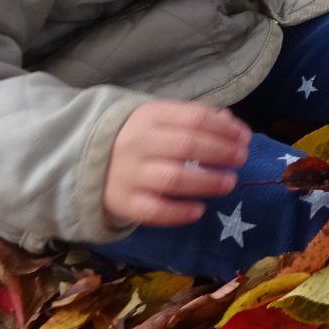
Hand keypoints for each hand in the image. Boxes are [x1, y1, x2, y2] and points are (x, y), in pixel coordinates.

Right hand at [103, 99, 250, 227]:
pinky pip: (154, 211)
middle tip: (241, 158)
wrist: (84, 159)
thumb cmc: (136, 137)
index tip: (244, 137)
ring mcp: (129, 174)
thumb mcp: (160, 118)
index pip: (195, 118)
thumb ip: (194, 118)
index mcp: (150, 116)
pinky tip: (199, 210)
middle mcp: (138, 143)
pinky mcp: (124, 202)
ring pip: (174, 179)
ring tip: (229, 182)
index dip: (225, 128)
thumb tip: (231, 122)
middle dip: (222, 152)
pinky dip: (179, 213)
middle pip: (188, 145)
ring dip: (207, 181)